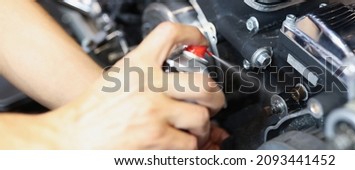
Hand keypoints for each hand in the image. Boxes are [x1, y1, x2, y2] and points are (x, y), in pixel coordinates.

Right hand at [51, 22, 225, 149]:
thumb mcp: (115, 81)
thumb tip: (180, 87)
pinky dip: (189, 148)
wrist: (67, 141)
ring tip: (193, 131)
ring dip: (202, 128)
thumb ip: (147, 79)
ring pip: (201, 119)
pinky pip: (189, 145)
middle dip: (216, 97)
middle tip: (214, 103)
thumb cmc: (89, 115)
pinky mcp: (157, 140)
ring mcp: (155, 113)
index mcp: (136, 66)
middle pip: (202, 84)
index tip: (200, 42)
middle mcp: (148, 87)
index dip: (191, 34)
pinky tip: (178, 145)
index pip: (169, 35)